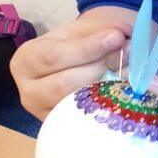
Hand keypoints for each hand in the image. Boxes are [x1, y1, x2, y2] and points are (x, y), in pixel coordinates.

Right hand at [10, 6, 135, 119]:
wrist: (82, 62)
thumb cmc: (81, 43)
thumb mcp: (88, 29)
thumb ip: (104, 31)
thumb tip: (122, 41)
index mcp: (26, 60)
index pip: (53, 56)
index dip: (86, 48)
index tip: (116, 37)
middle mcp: (29, 91)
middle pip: (64, 84)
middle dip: (100, 67)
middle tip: (130, 52)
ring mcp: (44, 114)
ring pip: (78, 104)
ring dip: (108, 86)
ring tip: (131, 69)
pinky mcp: (62, 128)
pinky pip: (88, 119)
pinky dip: (110, 104)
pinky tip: (126, 90)